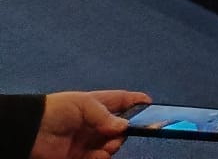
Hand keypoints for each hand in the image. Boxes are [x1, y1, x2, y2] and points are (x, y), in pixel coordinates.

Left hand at [32, 91, 148, 158]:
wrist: (29, 132)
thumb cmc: (56, 110)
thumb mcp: (83, 104)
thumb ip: (105, 115)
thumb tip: (125, 126)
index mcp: (96, 105)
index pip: (121, 101)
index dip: (136, 102)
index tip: (151, 104)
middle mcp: (95, 123)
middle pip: (120, 126)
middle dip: (127, 128)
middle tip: (126, 130)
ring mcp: (88, 141)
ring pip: (112, 144)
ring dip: (114, 144)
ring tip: (110, 144)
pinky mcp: (80, 157)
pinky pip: (99, 158)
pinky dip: (103, 157)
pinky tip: (100, 154)